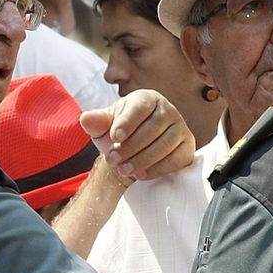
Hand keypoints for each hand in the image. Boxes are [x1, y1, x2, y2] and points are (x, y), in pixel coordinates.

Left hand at [79, 89, 194, 182]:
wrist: (134, 152)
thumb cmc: (119, 135)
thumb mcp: (104, 127)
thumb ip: (96, 122)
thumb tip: (85, 119)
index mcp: (147, 99)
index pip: (140, 107)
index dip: (127, 122)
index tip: (114, 137)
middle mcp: (167, 109)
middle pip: (153, 127)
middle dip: (131, 146)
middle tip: (113, 159)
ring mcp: (180, 127)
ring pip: (164, 144)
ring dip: (142, 159)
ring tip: (124, 169)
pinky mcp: (187, 146)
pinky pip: (176, 158)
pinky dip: (157, 168)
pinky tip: (141, 174)